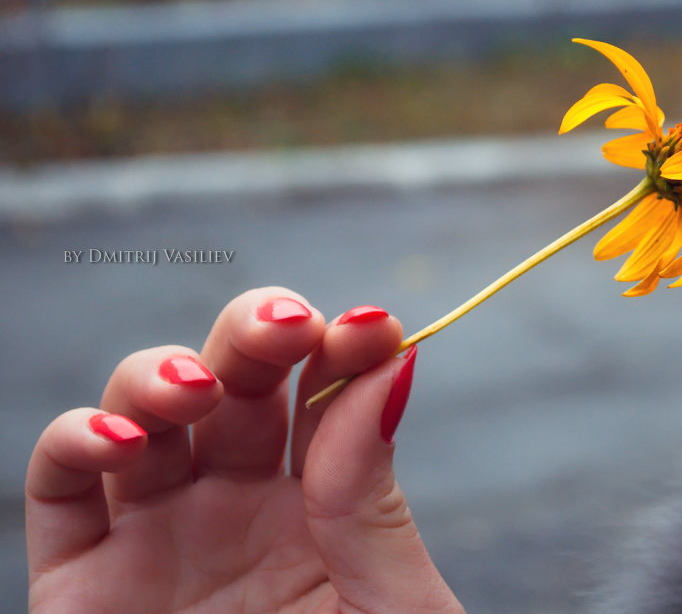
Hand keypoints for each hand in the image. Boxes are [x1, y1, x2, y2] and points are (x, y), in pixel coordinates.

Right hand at [25, 287, 463, 613]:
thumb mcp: (391, 609)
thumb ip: (373, 501)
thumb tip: (392, 366)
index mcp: (325, 500)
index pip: (327, 392)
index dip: (346, 347)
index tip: (373, 327)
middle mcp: (238, 502)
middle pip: (236, 379)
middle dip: (256, 334)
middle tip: (289, 328)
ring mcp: (158, 532)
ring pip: (142, 409)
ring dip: (161, 372)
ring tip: (196, 391)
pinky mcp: (81, 581)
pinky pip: (58, 489)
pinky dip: (74, 440)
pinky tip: (121, 441)